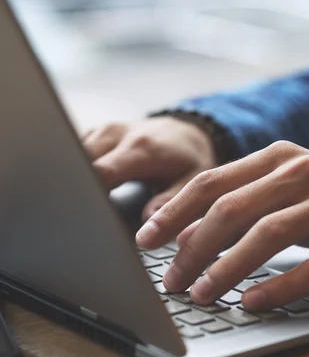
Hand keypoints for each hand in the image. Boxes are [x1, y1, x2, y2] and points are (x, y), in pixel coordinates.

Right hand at [82, 118, 216, 220]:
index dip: (87, 195)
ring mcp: (102, 132)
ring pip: (69, 154)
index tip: (84, 216)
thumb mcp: (191, 183)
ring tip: (76, 203)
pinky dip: (72, 170)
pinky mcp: (93, 134)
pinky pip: (71, 151)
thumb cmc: (189, 160)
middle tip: (76, 216)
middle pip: (76, 161)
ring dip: (71, 178)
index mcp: (140, 149)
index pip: (99, 172)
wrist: (187, 133)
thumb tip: (147, 225)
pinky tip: (78, 189)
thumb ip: (169, 203)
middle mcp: (116, 135)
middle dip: (72, 188)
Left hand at [136, 141, 308, 310]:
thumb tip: (185, 233)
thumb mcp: (289, 191)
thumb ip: (243, 204)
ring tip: (202, 294)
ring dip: (227, 268)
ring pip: (267, 234)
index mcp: (279, 158)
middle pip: (232, 208)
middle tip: (170, 280)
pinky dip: (279, 287)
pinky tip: (254, 302)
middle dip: (193, 247)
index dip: (175, 211)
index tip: (145, 239)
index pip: (213, 182)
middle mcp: (304, 172)